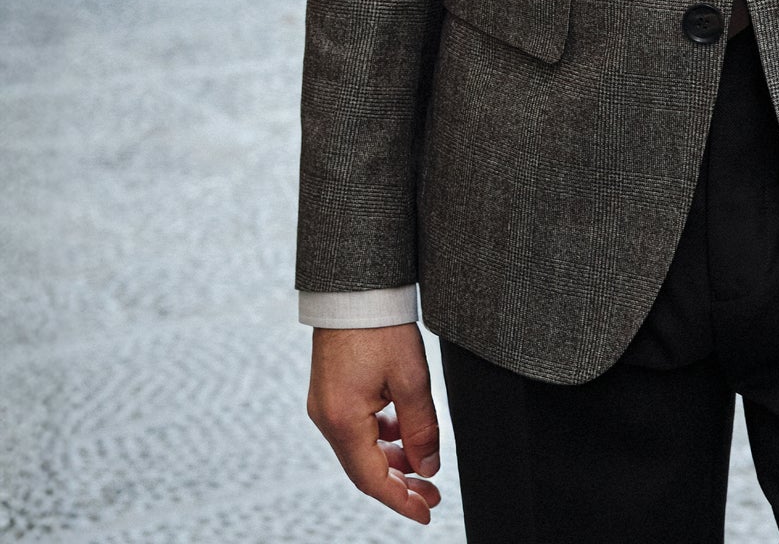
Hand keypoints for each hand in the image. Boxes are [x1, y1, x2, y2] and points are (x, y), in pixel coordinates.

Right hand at [307, 323, 441, 523]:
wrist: (355, 288)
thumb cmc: (381, 326)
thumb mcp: (411, 378)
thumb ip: (421, 428)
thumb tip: (428, 467)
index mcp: (342, 421)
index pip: (372, 480)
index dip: (401, 501)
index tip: (427, 511)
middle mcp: (326, 418)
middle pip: (364, 468)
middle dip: (400, 484)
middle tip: (432, 493)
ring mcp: (325, 404)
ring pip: (361, 448)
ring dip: (392, 459)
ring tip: (424, 464)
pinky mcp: (331, 391)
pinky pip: (356, 427)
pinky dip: (381, 436)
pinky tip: (403, 431)